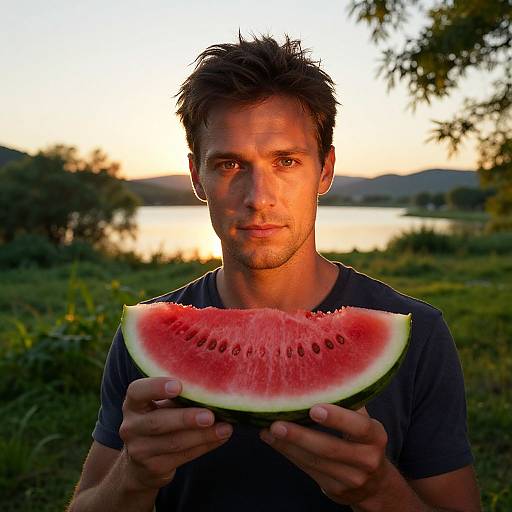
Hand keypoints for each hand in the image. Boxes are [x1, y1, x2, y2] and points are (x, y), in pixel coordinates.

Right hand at [119, 377, 232, 490]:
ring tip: (225, 428)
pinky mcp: (154, 468)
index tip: (178, 386)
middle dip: (186, 419)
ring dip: (203, 435)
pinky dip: (204, 446)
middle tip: (210, 416)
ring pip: (174, 442)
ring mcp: (140, 450)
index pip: (137, 392)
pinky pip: (183, 456)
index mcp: (133, 404)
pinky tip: (220, 437)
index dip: (156, 387)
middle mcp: (131, 427)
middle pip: (157, 422)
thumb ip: (177, 397)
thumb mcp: (160, 406)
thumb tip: (213, 387)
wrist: (139, 463)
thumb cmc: (159, 420)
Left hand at [259, 404, 389, 505]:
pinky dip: (288, 453)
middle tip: (277, 423)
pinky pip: (308, 470)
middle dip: (301, 436)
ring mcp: (351, 479)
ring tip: (267, 430)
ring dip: (287, 445)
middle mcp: (367, 460)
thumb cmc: (362, 438)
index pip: (359, 427)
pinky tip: (272, 440)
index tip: (314, 409)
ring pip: (314, 462)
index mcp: (375, 436)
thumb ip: (349, 402)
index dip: (338, 418)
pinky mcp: (335, 490)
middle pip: (330, 449)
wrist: (375, 484)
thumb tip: (322, 371)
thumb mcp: (363, 421)